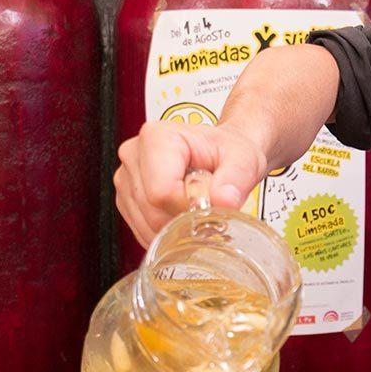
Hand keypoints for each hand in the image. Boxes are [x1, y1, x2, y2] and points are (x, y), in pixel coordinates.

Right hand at [114, 120, 268, 248]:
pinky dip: (165, 233)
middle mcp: (134, 154)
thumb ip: (236, 179)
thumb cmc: (228, 151)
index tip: (210, 202)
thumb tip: (224, 200)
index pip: (162, 192)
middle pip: (152, 211)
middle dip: (183, 221)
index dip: (189, 207)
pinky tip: (181, 216)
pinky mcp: (126, 198)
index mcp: (157, 138)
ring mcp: (127, 178)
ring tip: (195, 207)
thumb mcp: (244, 159)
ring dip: (174, 230)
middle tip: (208, 207)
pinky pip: (141, 230)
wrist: (222, 152)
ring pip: (146, 225)